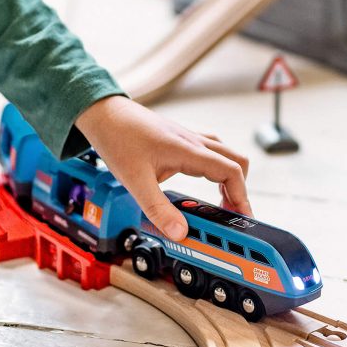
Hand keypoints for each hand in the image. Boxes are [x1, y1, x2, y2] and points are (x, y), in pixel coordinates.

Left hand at [75, 96, 251, 241]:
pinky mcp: (181, 139)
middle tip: (231, 213)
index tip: (241, 217)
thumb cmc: (118, 139)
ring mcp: (189, 138)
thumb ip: (158, 209)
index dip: (241, 196)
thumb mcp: (135, 181)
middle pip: (236, 162)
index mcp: (189, 150)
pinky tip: (203, 183)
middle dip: (240, 189)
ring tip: (221, 202)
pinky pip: (211, 152)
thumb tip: (180, 233)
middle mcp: (194, 142)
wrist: (104, 113)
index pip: (231, 171)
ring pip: (225, 155)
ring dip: (230, 178)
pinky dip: (216, 170)